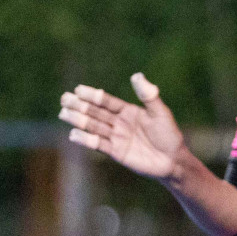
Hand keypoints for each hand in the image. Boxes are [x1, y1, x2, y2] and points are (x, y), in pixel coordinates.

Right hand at [60, 73, 185, 180]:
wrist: (173, 160)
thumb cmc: (169, 134)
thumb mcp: (160, 113)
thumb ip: (149, 96)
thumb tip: (137, 75)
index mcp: (128, 111)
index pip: (107, 102)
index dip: (93, 96)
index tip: (78, 89)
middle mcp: (119, 123)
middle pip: (96, 113)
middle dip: (80, 106)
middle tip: (64, 98)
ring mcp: (116, 137)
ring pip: (94, 127)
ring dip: (79, 120)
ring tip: (64, 113)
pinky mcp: (115, 152)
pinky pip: (98, 144)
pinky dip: (86, 140)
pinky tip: (73, 134)